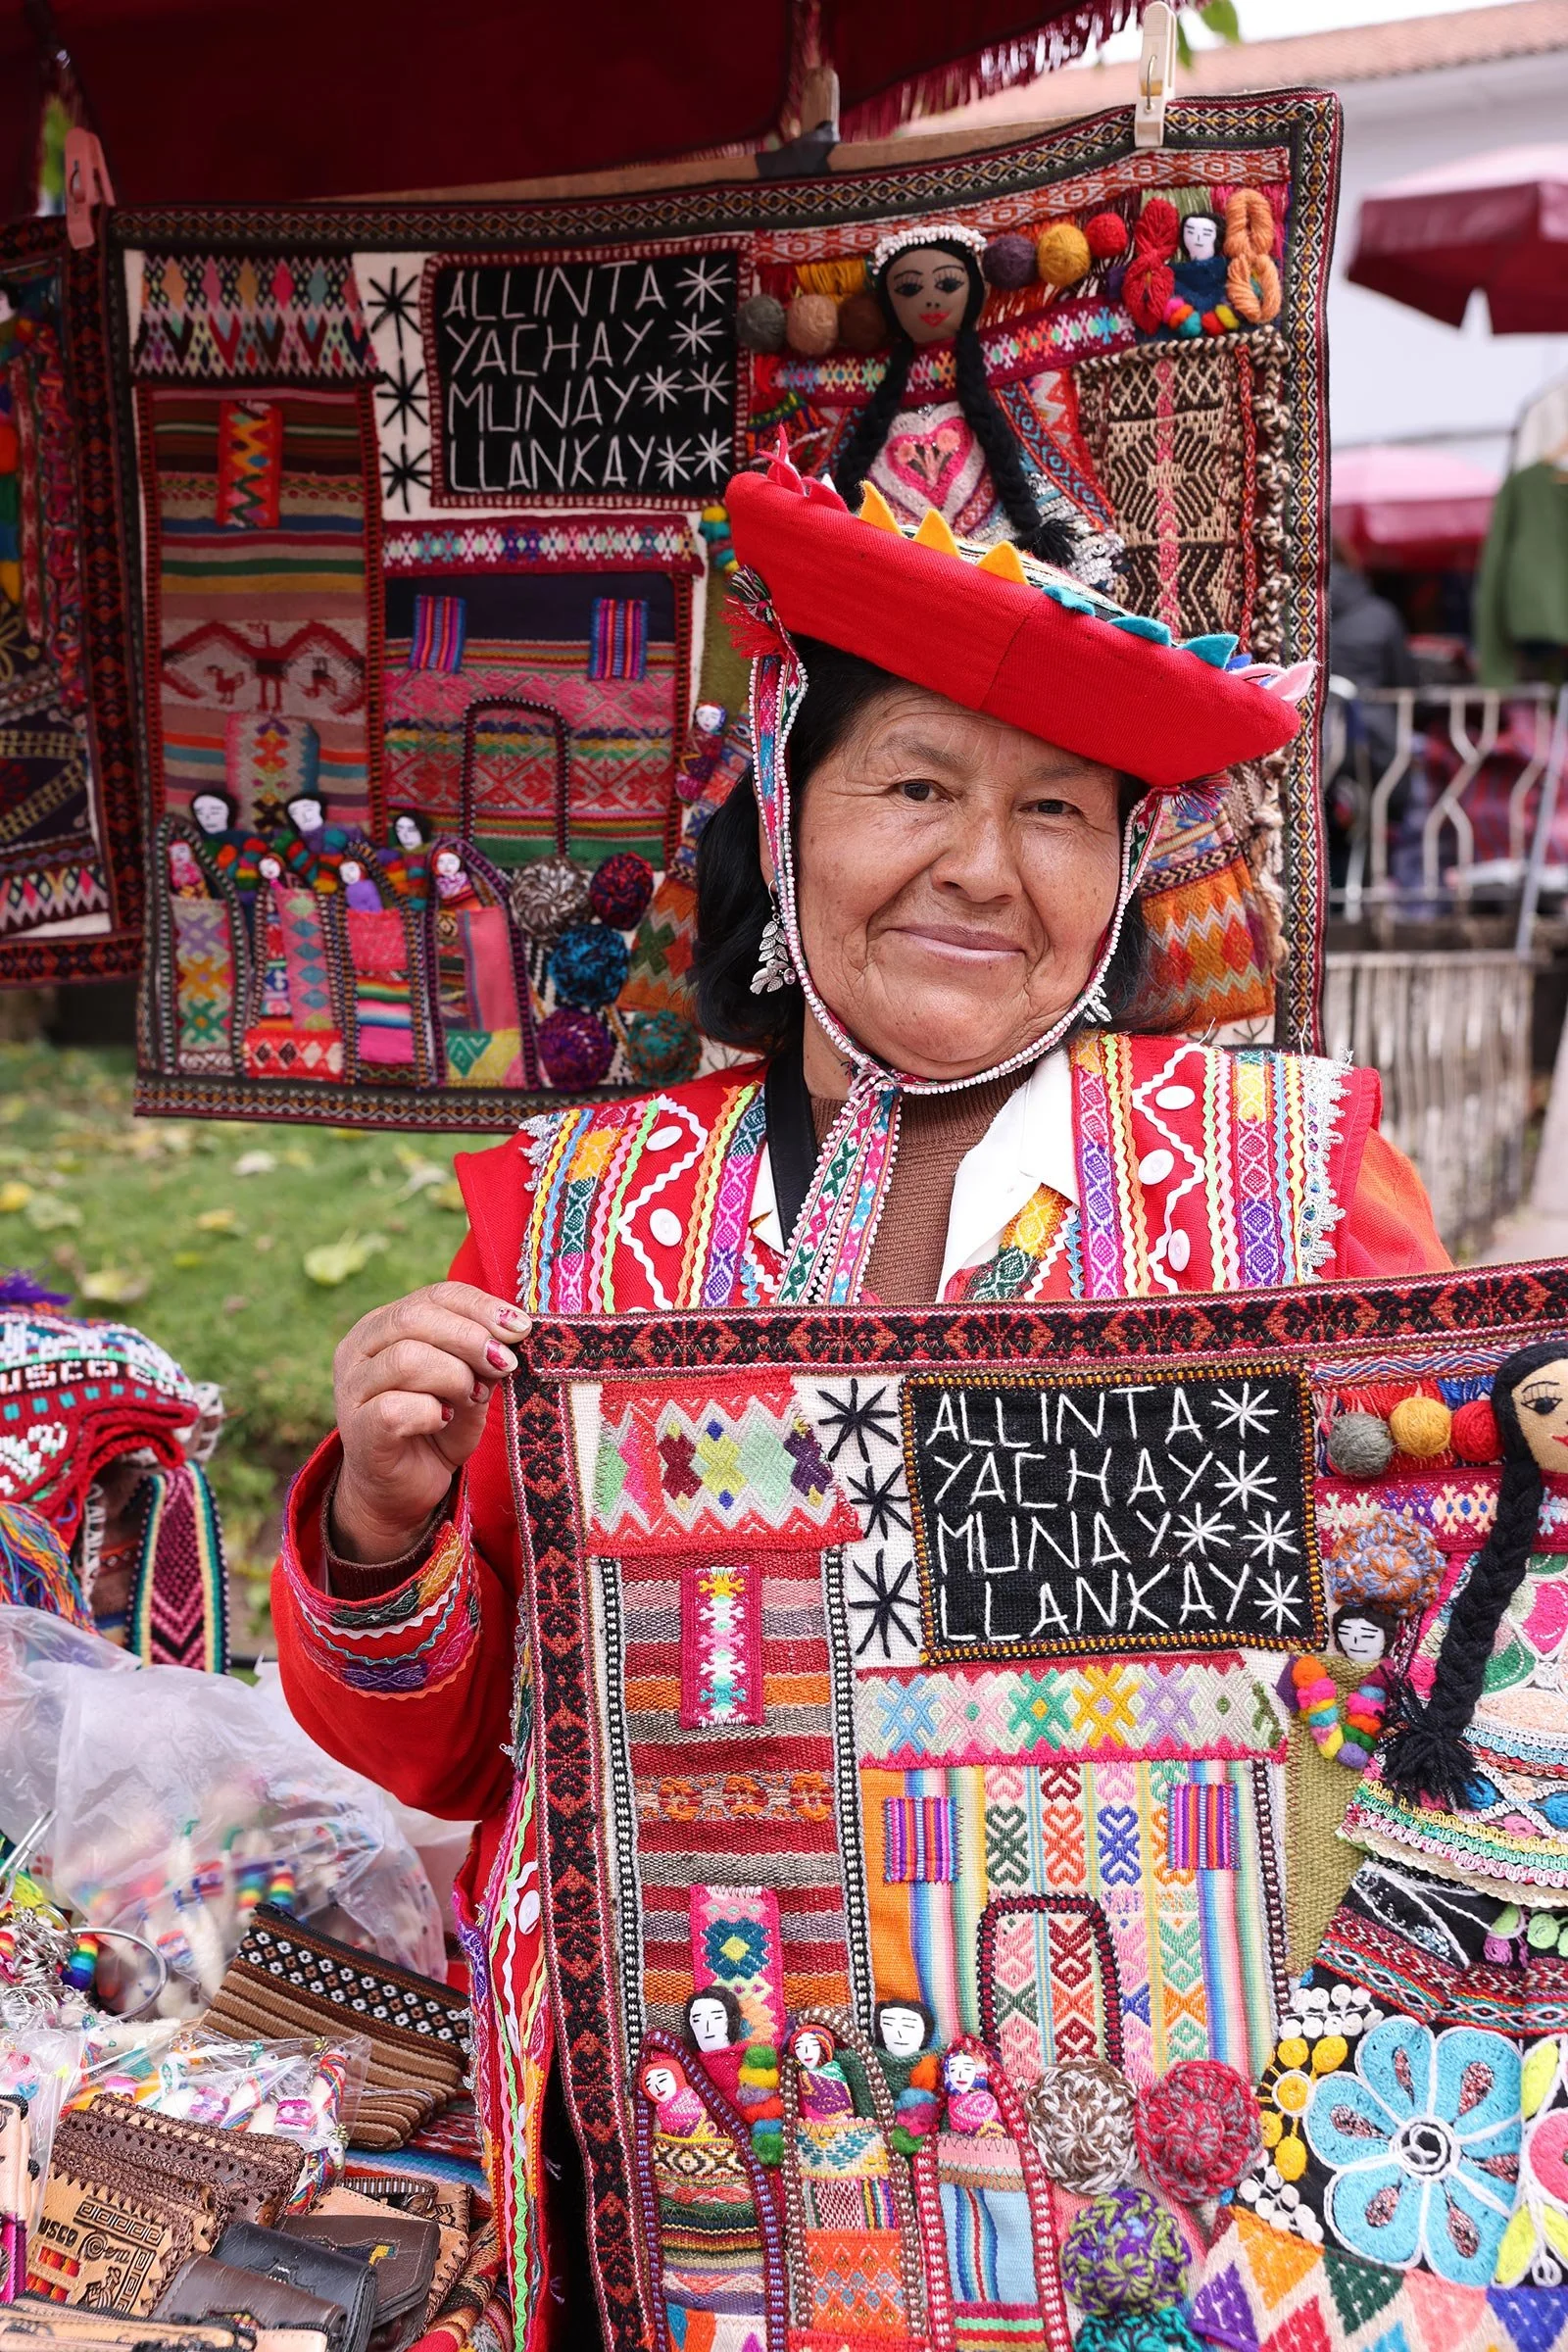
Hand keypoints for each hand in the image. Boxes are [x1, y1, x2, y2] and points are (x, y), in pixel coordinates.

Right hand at [331, 1281, 530, 1561]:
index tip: (521, 1327)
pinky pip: (398, 1407)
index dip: (481, 1307)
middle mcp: (359, 1349)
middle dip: (472, 1338)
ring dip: (455, 1376)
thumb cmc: (436, 1427)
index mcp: (383, 1325)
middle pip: (416, 1318)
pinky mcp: (358, 1429)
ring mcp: (352, 1389)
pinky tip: (444, 1420)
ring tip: (473, 1397)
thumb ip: (481, 1358)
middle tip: (505, 1364)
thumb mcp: (468, 1384)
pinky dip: (431, 1412)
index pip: (435, 1295)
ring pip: (407, 1358)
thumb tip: (513, 1333)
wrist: (401, 1490)